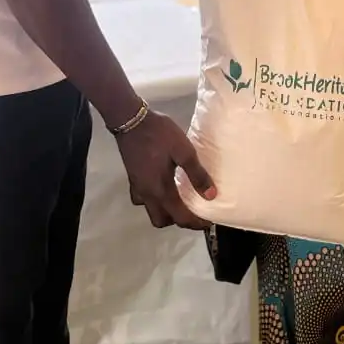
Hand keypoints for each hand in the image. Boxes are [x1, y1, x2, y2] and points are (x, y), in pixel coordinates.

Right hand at [117, 110, 215, 230]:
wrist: (132, 119)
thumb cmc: (159, 134)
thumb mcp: (183, 151)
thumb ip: (197, 174)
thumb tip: (211, 195)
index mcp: (161, 190)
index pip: (180, 217)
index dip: (196, 223)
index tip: (208, 222)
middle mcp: (148, 194)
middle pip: (162, 221)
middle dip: (179, 221)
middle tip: (194, 212)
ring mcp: (138, 187)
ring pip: (151, 211)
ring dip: (166, 212)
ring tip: (180, 201)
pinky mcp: (132, 178)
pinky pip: (142, 199)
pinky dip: (154, 201)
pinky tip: (162, 188)